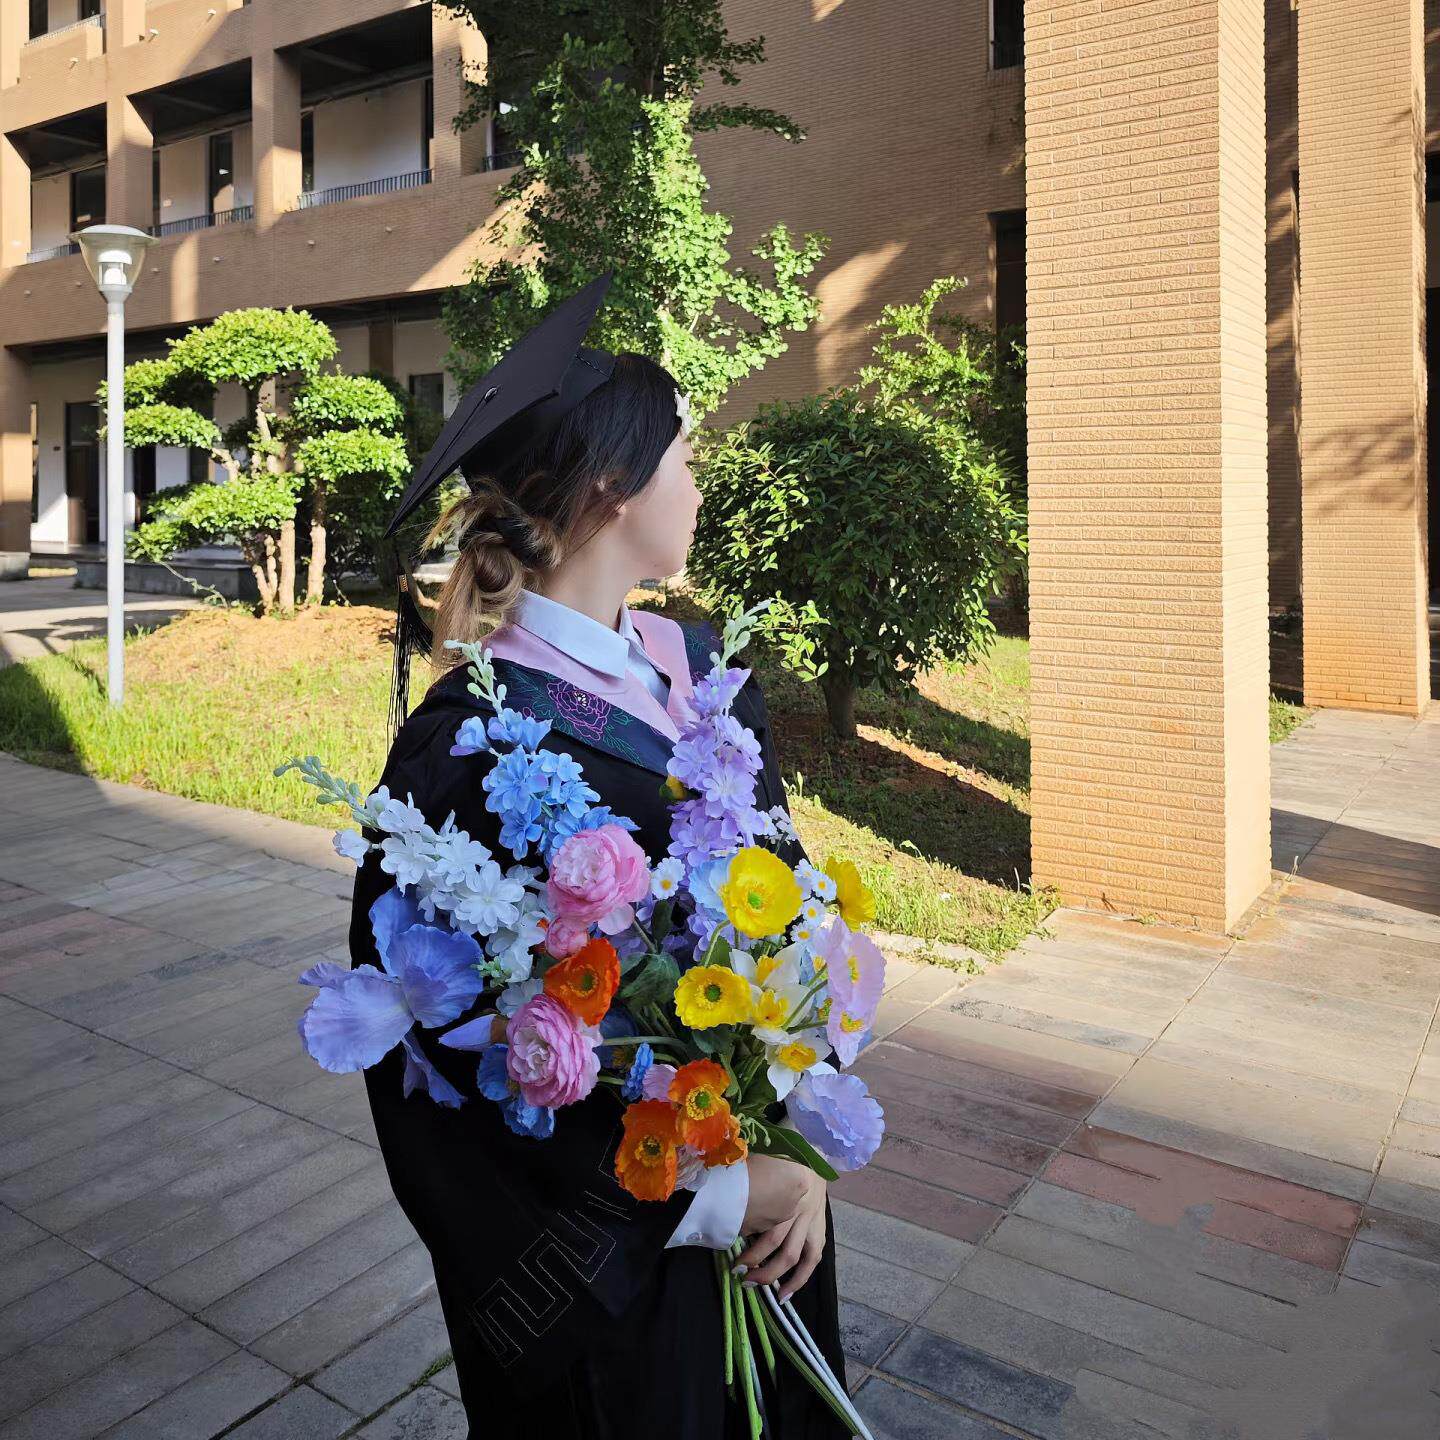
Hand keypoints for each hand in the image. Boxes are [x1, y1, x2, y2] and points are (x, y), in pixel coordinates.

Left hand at [734, 1155, 827, 1302]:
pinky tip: (785, 1295)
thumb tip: (724, 1202)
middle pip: (773, 1241)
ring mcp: (810, 1221)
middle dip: (754, 1260)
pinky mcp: (820, 1230)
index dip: (742, 1234)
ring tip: (755, 1285)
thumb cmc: (783, 1159)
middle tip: (737, 1272)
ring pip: (791, 1254)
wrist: (816, 1154)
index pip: (759, 1219)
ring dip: (772, 1274)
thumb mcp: (764, 1163)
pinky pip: (812, 1258)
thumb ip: (750, 1182)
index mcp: (782, 1190)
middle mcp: (796, 1209)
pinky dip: (799, 1279)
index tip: (726, 1247)